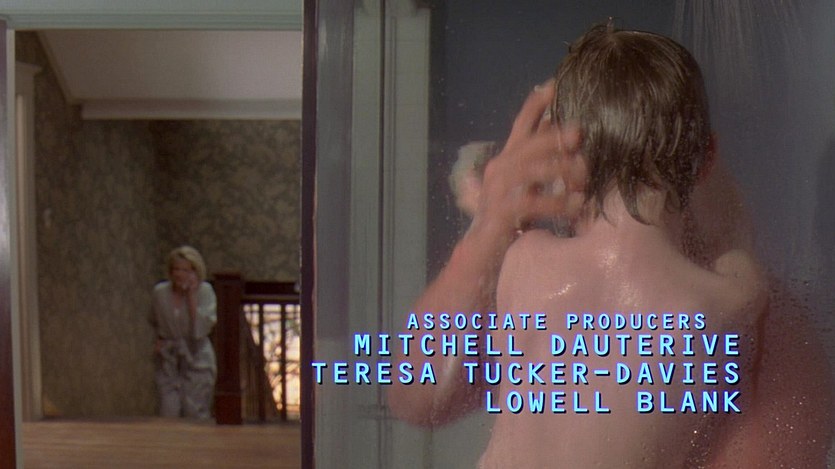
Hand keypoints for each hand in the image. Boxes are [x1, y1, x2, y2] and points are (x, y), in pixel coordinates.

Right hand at [475, 79, 586, 233]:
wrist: (484, 252)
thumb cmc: (510, 220)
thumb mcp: (527, 187)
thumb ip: (541, 166)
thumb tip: (571, 142)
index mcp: (506, 160)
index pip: (521, 124)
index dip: (537, 103)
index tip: (556, 83)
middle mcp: (499, 170)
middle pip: (528, 144)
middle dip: (554, 136)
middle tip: (579, 134)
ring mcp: (497, 191)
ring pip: (531, 170)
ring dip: (561, 170)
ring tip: (585, 175)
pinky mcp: (501, 213)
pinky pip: (533, 201)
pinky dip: (558, 203)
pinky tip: (577, 205)